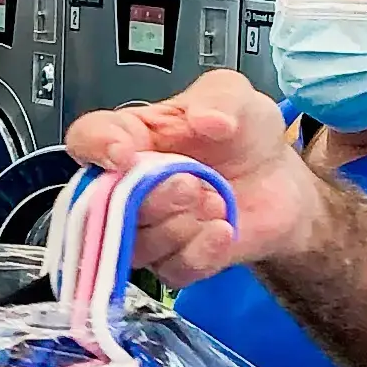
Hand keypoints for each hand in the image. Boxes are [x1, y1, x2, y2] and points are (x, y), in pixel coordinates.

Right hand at [64, 69, 315, 286]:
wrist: (280, 180)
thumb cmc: (244, 136)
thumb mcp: (235, 96)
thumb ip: (219, 97)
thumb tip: (203, 119)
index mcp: (131, 137)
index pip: (86, 140)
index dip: (96, 148)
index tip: (125, 153)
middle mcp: (129, 187)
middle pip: (104, 205)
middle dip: (151, 198)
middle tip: (192, 184)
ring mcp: (148, 228)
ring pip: (134, 245)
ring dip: (178, 227)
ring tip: (217, 203)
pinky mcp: (174, 261)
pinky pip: (170, 270)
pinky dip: (200, 252)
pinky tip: (224, 230)